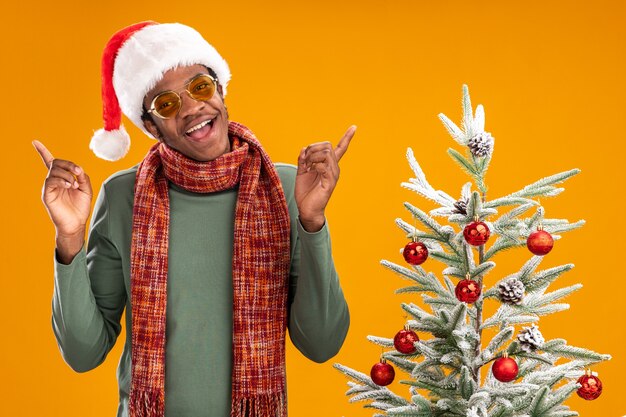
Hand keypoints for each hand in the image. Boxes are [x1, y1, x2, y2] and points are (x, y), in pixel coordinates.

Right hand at [33, 140, 92, 261]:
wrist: (76, 223)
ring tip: (75, 185)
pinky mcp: (47, 194)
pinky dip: (62, 180)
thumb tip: (78, 169)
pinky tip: (69, 186)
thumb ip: (83, 177)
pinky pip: (50, 181)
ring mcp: (49, 187)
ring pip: (54, 171)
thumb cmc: (80, 207)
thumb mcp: (86, 189)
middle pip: (56, 163)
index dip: (42, 152)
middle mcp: (53, 181)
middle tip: (79, 172)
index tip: (35, 142)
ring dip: (67, 174)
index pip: (50, 162)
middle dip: (68, 164)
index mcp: (62, 178)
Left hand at [295, 125, 355, 231]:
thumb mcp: (301, 172)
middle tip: (305, 161)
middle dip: (312, 148)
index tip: (354, 127)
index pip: (341, 148)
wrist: (306, 210)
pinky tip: (311, 171)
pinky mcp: (330, 182)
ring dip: (312, 157)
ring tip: (307, 167)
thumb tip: (304, 149)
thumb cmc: (306, 192)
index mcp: (329, 165)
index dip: (347, 137)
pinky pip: (323, 165)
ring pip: (325, 153)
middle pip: (327, 146)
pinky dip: (314, 165)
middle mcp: (334, 168)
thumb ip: (303, 160)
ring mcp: (333, 175)